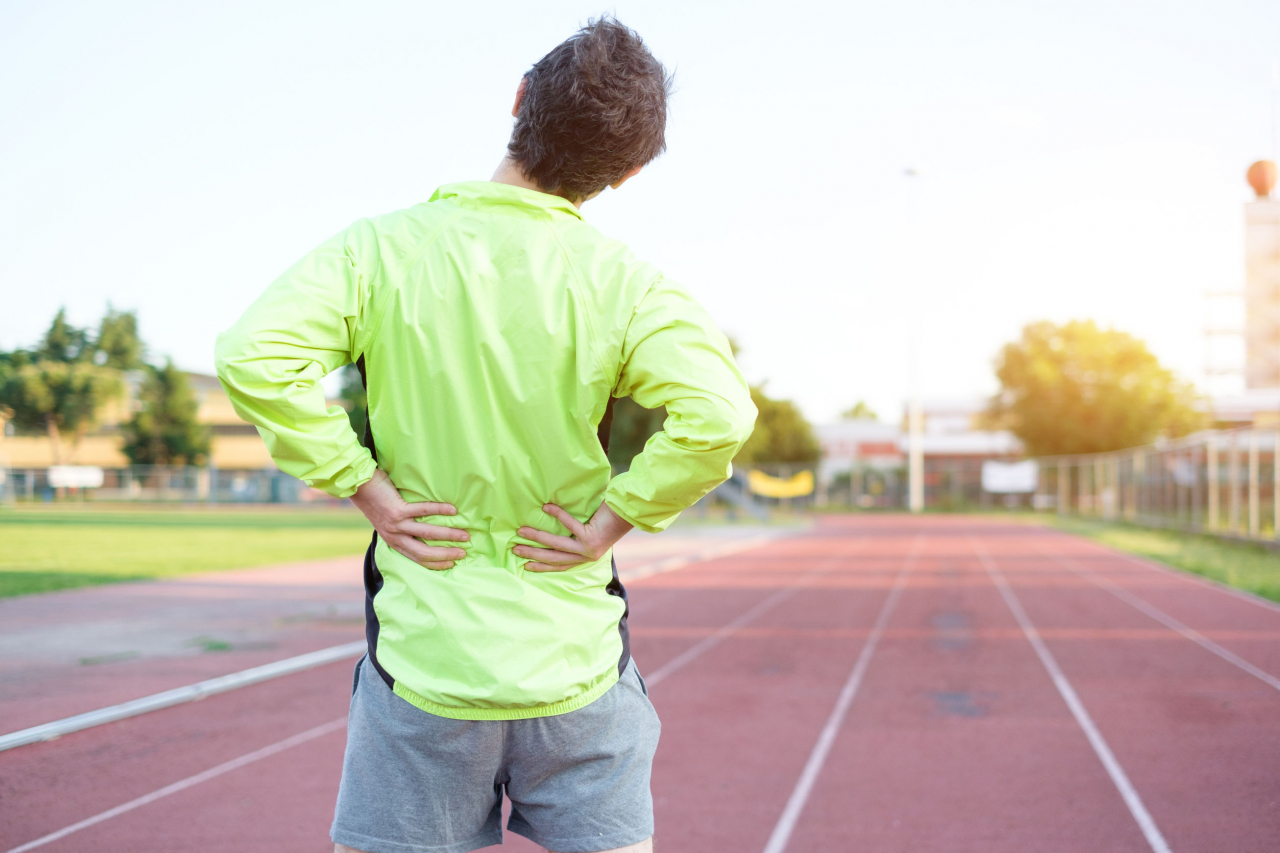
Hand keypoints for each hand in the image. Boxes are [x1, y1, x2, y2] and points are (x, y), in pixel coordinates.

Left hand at [350, 469, 468, 569]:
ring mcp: (396, 524)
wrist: (359, 486)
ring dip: (448, 535)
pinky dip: (439, 510)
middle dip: (445, 554)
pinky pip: (423, 511)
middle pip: (424, 552)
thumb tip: (424, 531)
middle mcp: (395, 536)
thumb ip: (402, 529)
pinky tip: (452, 510)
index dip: (435, 563)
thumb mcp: (387, 522)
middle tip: (463, 553)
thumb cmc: (376, 501)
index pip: (417, 558)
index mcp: (394, 541)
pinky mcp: (398, 509)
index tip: (451, 564)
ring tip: (464, 535)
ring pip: (427, 533)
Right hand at [514, 501, 633, 572]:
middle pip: (553, 558)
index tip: (526, 565)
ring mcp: (587, 548)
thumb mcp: (591, 531)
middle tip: (515, 549)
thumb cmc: (610, 519)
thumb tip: (557, 527)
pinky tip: (546, 507)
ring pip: (557, 545)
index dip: (542, 566)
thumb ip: (577, 535)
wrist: (628, 513)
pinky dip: (558, 515)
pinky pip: (570, 525)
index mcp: (585, 557)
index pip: (560, 565)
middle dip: (532, 554)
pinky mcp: (590, 538)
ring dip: (537, 537)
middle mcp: (585, 556)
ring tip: (521, 530)